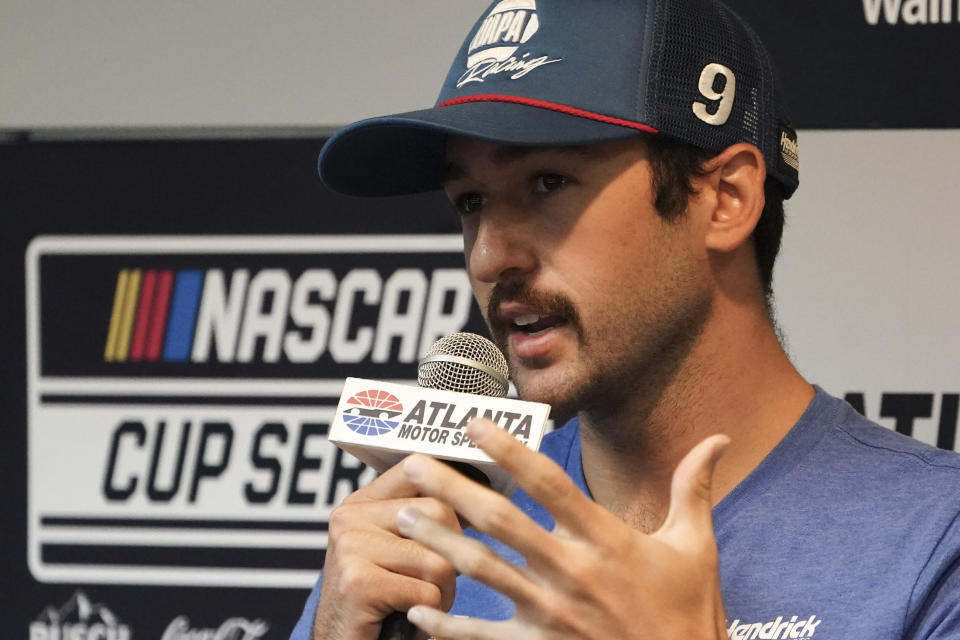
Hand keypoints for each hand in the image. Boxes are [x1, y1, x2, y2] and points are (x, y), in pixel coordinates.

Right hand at [313, 461, 460, 639]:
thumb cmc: (378, 602)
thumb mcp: (392, 549)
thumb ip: (418, 517)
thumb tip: (472, 490)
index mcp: (360, 503)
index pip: (416, 468)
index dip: (452, 487)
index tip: (470, 508)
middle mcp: (351, 517)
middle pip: (440, 512)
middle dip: (451, 554)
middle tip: (432, 583)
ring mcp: (351, 547)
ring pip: (439, 559)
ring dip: (442, 592)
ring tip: (418, 603)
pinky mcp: (358, 583)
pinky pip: (426, 593)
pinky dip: (429, 615)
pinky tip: (407, 619)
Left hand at [394, 418, 730, 638]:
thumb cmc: (688, 615)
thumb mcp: (696, 548)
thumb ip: (694, 490)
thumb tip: (718, 439)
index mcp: (606, 540)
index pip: (549, 483)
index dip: (509, 449)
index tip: (474, 423)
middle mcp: (572, 572)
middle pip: (501, 521)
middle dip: (454, 490)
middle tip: (414, 465)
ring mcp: (552, 614)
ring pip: (482, 570)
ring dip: (438, 542)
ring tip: (401, 517)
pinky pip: (483, 637)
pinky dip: (447, 624)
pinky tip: (417, 608)